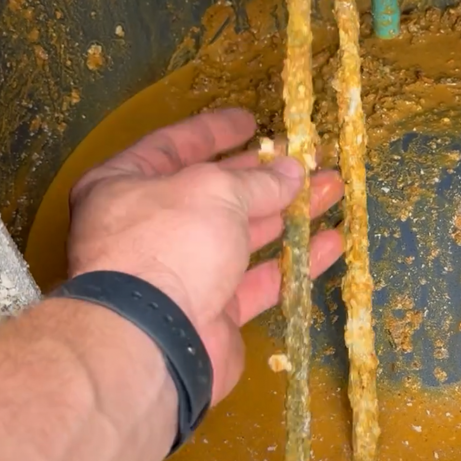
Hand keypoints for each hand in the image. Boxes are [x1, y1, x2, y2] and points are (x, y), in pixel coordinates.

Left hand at [66, 108, 344, 404]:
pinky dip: (297, 261)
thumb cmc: (170, 242)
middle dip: (265, 176)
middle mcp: (151, 227)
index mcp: (126, 186)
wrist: (155, 339)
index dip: (214, 132)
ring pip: (245, 234)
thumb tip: (294, 170)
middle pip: (217, 193)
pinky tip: (333, 241)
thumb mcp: (216, 191)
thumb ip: (259, 181)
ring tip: (333, 188)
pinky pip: (262, 278)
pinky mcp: (215, 311)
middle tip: (308, 158)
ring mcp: (184, 271)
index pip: (174, 146)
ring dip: (290, 212)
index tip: (251, 121)